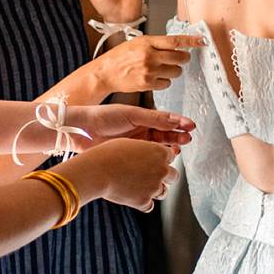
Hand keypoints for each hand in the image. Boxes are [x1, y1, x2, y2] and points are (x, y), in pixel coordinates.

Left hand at [71, 102, 194, 148]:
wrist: (82, 131)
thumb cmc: (103, 117)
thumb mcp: (131, 115)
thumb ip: (153, 118)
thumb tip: (175, 119)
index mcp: (142, 117)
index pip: (165, 120)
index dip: (179, 123)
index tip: (191, 126)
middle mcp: (141, 130)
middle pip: (165, 133)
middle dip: (177, 136)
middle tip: (188, 138)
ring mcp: (136, 143)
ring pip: (158, 146)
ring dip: (170, 147)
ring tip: (178, 148)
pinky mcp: (130, 155)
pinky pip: (148, 157)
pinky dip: (157, 157)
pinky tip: (164, 158)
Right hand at [90, 138, 179, 211]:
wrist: (97, 170)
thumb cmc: (109, 154)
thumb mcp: (130, 144)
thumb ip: (146, 150)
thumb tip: (150, 155)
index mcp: (159, 152)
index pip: (170, 157)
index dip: (161, 159)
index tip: (153, 161)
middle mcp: (161, 170)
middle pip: (173, 176)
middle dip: (164, 176)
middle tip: (150, 175)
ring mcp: (154, 187)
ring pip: (163, 192)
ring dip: (154, 190)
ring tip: (138, 186)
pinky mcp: (144, 201)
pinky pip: (149, 206)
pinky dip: (142, 203)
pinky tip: (132, 196)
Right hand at [95, 35, 203, 94]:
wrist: (106, 72)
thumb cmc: (120, 57)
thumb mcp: (137, 43)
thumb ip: (156, 44)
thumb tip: (176, 46)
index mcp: (147, 42)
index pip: (175, 41)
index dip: (191, 41)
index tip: (202, 41)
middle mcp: (149, 55)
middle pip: (180, 57)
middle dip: (183, 58)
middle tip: (180, 58)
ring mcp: (149, 71)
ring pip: (175, 71)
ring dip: (173, 70)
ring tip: (160, 69)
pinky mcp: (148, 84)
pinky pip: (167, 83)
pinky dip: (164, 81)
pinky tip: (154, 78)